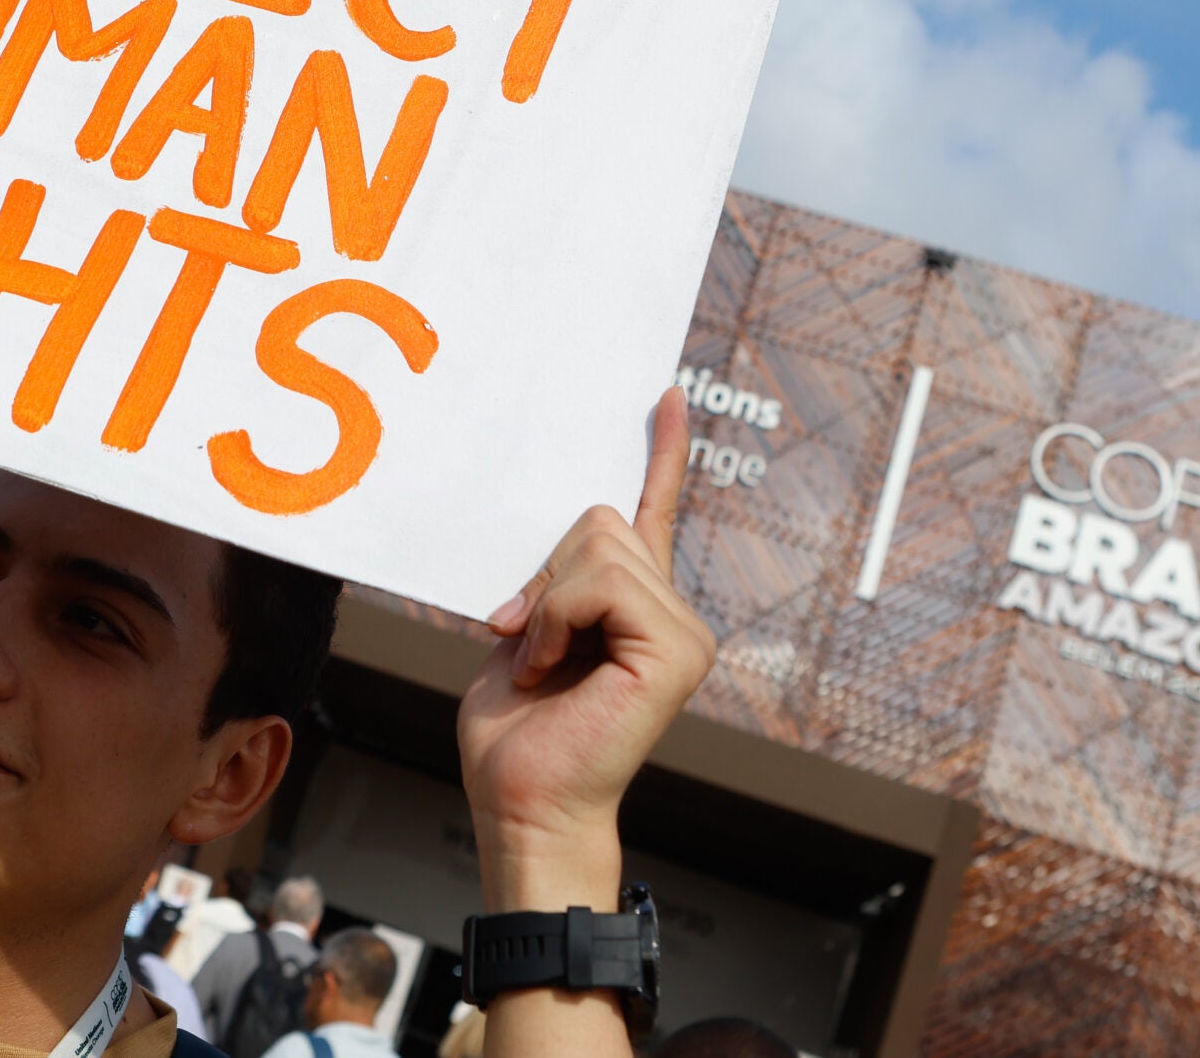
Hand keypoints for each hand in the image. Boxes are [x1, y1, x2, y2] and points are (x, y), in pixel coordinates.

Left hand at [458, 389, 714, 910]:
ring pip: (597, 545)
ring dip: (546, 601)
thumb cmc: (516, 732)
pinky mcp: (677, 648)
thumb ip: (552, 577)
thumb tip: (566, 533)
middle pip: (599, 518)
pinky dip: (557, 618)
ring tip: (539, 662)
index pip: (651, 510)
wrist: (522, 802)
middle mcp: (671, 610)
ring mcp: (682, 630)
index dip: (661, 453)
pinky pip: (602, 583)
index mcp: (635, 603)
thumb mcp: (523, 627)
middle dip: (545, 571)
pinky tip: (550, 667)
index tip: (664, 398)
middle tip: (522, 637)